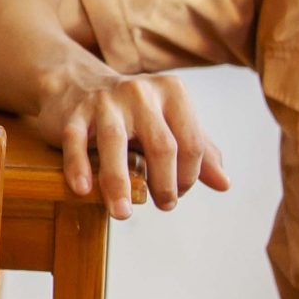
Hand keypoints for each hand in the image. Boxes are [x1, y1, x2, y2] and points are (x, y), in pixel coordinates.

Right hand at [35, 68, 228, 218]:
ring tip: (122, 213)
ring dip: (119, 184)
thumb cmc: (132, 112)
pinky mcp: (74, 112)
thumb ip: (198, 151)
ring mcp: (105, 100)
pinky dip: (79, 167)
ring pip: (115, 142)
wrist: (78, 84)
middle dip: (164, 184)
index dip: (189, 176)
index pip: (191, 142)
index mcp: (171, 92)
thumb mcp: (170, 124)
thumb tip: (224, 184)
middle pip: (161, 145)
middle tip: (163, 205)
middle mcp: (140, 91)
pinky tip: (83, 190)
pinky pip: (77, 141)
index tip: (179, 193)